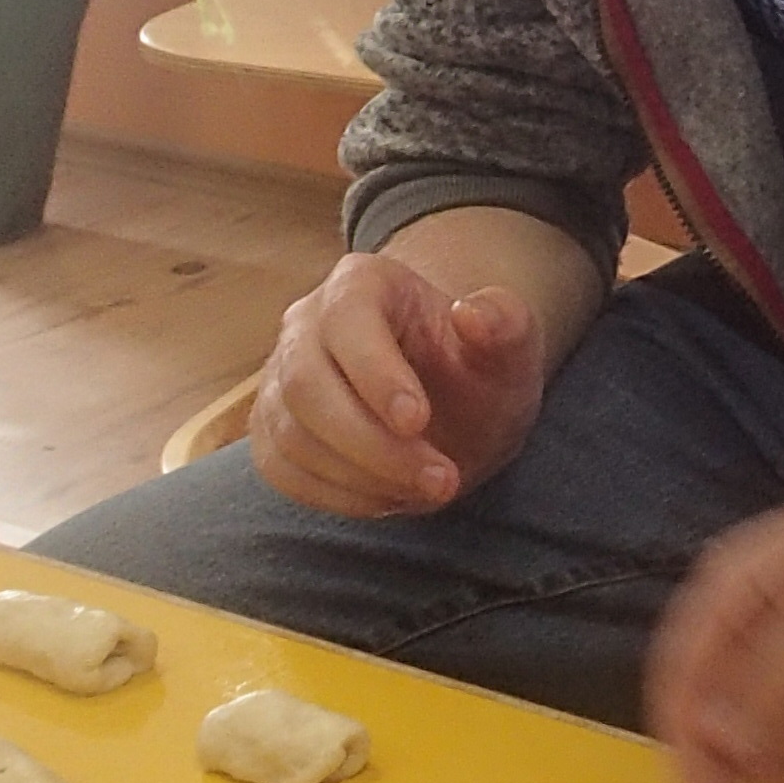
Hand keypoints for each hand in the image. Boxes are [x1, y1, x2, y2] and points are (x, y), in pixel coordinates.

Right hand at [248, 250, 547, 517]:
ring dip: (360, 477)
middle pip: (305, 384)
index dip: (375, 373)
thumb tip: (471, 313)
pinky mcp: (272, 431)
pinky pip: (281, 470)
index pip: (347, 319)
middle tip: (441, 480)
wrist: (451, 402)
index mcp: (361, 284)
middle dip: (371, 443)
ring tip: (428, 490)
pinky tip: (389, 498)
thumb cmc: (477, 368)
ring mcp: (279, 378)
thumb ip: (507, 323)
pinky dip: (335, 496)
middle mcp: (306, 323)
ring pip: (290, 435)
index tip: (418, 421)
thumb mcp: (511, 348)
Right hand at [649, 461, 783, 782]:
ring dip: (767, 748)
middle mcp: (742, 597)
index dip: (688, 752)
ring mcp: (783, 609)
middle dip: (727, 758)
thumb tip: (718, 748)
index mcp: (728, 590)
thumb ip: (766, 694)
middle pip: (707, 693)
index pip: (678, 683)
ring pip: (751, 696)